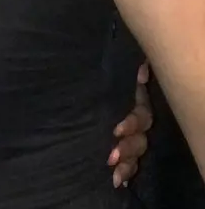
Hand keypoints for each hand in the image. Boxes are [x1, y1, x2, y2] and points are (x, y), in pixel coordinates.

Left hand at [107, 62, 152, 187]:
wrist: (119, 91)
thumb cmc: (119, 84)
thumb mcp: (124, 81)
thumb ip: (135, 78)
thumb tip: (142, 67)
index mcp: (140, 109)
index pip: (139, 118)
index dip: (130, 125)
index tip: (116, 131)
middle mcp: (142, 128)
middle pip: (139, 141)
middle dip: (125, 150)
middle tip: (110, 157)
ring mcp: (138, 140)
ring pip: (137, 155)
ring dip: (126, 166)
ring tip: (114, 177)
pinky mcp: (131, 150)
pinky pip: (133, 164)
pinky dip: (127, 173)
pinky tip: (120, 184)